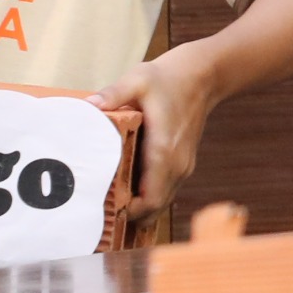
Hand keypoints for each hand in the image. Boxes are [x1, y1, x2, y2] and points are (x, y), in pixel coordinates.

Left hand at [94, 42, 218, 236]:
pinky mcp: (182, 164)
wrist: (203, 76)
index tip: (104, 212)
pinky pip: (164, 192)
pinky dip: (147, 199)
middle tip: (99, 215)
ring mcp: (183, 167)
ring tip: (109, 208)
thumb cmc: (169, 78)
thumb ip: (113, 94)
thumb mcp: (138, 80)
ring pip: (160, 203)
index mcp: (164, 151)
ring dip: (139, 209)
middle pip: (154, 209)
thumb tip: (88, 106)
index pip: (149, 199)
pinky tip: (126, 194)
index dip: (129, 212)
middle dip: (129, 216)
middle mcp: (177, 165)